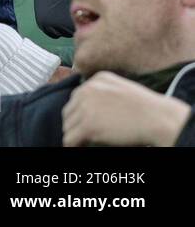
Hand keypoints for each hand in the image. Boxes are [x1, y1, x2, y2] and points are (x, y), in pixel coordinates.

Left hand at [62, 72, 192, 146]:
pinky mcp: (88, 126)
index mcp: (96, 80)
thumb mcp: (122, 89)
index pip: (77, 97)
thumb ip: (104, 92)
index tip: (87, 123)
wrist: (159, 119)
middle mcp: (87, 90)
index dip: (81, 113)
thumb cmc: (148, 109)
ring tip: (85, 141)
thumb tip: (89, 108)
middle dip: (76, 123)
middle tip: (84, 135)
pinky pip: (70, 138)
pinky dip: (72, 145)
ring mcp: (85, 108)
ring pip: (68, 125)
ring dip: (75, 134)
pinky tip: (79, 147)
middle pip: (69, 111)